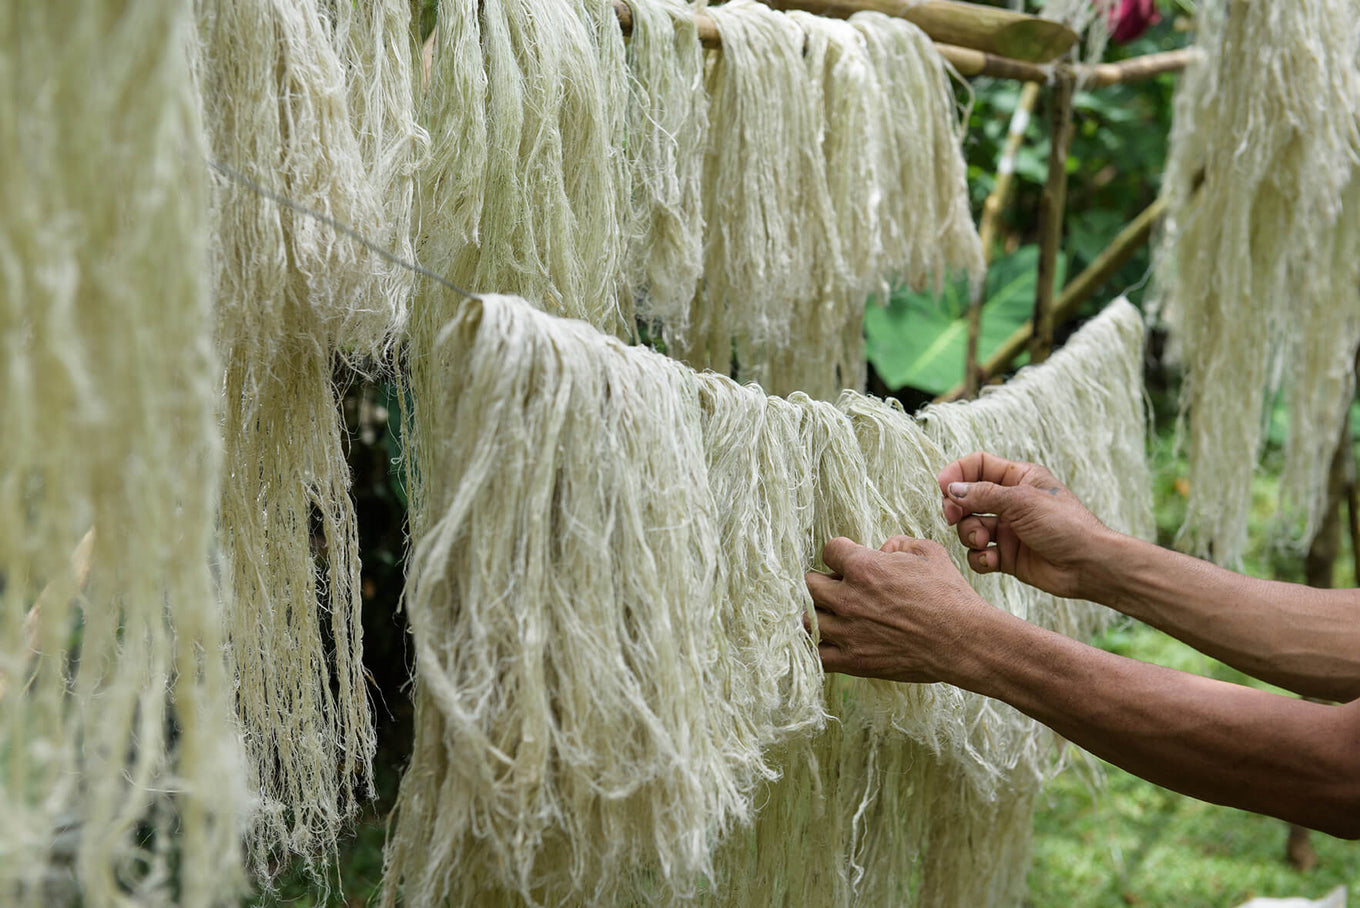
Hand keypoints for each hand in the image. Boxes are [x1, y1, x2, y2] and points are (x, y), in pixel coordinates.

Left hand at [804, 535, 993, 683]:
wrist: (964, 641)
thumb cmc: (950, 595)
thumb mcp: (929, 553)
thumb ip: (899, 544)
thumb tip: (882, 549)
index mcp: (864, 567)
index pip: (829, 549)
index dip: (841, 552)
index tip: (850, 560)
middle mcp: (848, 598)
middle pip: (808, 584)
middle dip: (822, 581)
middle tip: (838, 587)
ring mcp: (848, 632)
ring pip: (806, 619)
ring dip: (816, 612)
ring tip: (831, 613)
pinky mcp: (853, 661)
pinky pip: (816, 655)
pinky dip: (816, 648)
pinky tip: (829, 641)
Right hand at [937, 452, 1110, 598]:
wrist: (1088, 565)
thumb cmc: (1065, 525)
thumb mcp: (1022, 501)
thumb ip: (983, 494)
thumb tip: (951, 490)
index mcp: (1019, 478)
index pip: (978, 465)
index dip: (958, 473)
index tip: (943, 487)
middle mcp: (1011, 502)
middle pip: (967, 497)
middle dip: (958, 508)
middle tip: (953, 517)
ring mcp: (1008, 529)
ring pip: (970, 527)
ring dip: (970, 535)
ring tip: (985, 541)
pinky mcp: (1007, 556)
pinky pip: (979, 554)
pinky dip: (980, 557)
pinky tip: (992, 560)